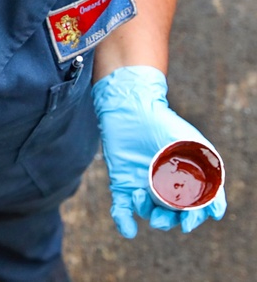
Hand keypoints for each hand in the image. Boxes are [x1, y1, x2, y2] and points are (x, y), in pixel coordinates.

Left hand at [92, 65, 226, 237]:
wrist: (131, 107)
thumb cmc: (165, 124)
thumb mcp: (193, 146)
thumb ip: (209, 174)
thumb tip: (215, 211)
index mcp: (186, 180)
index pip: (193, 208)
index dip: (192, 219)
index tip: (186, 224)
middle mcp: (166, 186)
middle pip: (171, 214)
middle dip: (168, 220)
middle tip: (162, 219)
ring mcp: (143, 185)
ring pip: (148, 211)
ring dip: (146, 211)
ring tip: (139, 195)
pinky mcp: (122, 182)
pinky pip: (122, 208)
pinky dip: (124, 221)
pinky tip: (128, 230)